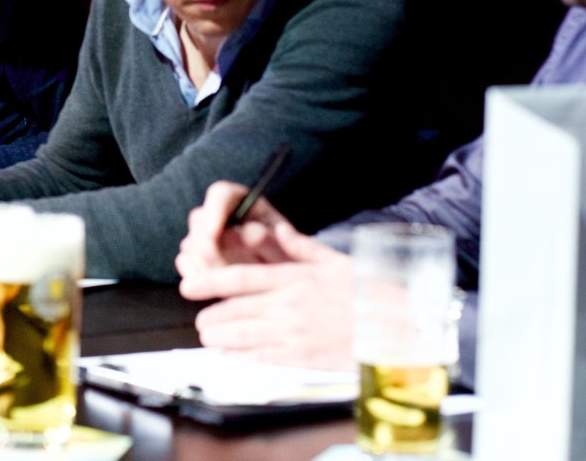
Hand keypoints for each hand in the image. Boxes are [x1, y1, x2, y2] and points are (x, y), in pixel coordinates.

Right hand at [175, 180, 286, 274]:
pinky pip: (187, 264)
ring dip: (201, 262)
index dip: (214, 211)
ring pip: (191, 244)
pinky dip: (195, 275)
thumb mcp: (295, 248)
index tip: (213, 234)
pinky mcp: (201, 261)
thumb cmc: (297, 262)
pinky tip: (208, 285)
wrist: (293, 284)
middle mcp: (223, 216)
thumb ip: (273, 239)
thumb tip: (249, 233)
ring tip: (219, 281)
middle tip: (214, 264)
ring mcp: (209, 239)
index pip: (221, 194)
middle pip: (200, 219)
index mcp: (247, 204)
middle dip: (204, 244)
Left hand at [176, 182, 353, 370]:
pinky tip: (229, 356)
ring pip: (241, 336)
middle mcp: (288, 305)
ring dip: (219, 337)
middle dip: (210, 316)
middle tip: (201, 318)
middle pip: (233, 310)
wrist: (396, 328)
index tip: (189, 284)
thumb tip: (277, 227)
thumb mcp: (335, 261)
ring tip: (209, 336)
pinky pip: (260, 358)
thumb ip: (301, 246)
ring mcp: (293, 333)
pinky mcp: (301, 357)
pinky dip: (239, 358)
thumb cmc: (369, 292)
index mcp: (293, 278)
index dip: (208, 281)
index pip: (239, 278)